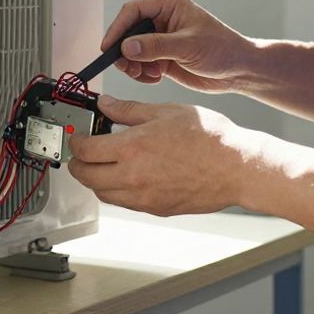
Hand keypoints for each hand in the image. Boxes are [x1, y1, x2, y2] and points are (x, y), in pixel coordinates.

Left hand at [66, 95, 263, 216]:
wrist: (237, 167)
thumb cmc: (209, 138)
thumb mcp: (165, 111)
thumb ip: (129, 109)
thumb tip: (107, 104)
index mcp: (132, 148)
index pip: (85, 151)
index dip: (77, 142)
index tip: (79, 138)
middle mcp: (133, 177)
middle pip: (86, 177)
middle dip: (78, 164)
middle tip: (83, 154)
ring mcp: (144, 197)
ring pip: (103, 194)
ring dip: (96, 180)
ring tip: (104, 164)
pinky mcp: (156, 208)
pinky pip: (125, 203)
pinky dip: (118, 191)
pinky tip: (128, 176)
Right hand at [102, 0, 256, 93]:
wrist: (239, 71)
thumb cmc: (222, 48)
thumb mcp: (188, 46)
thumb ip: (156, 46)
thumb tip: (126, 47)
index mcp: (169, 6)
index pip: (133, 11)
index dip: (118, 28)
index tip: (108, 47)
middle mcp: (162, 21)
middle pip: (128, 32)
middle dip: (124, 51)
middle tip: (126, 67)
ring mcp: (162, 41)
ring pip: (132, 50)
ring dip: (133, 65)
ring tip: (144, 75)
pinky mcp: (163, 58)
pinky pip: (141, 65)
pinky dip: (142, 74)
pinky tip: (156, 78)